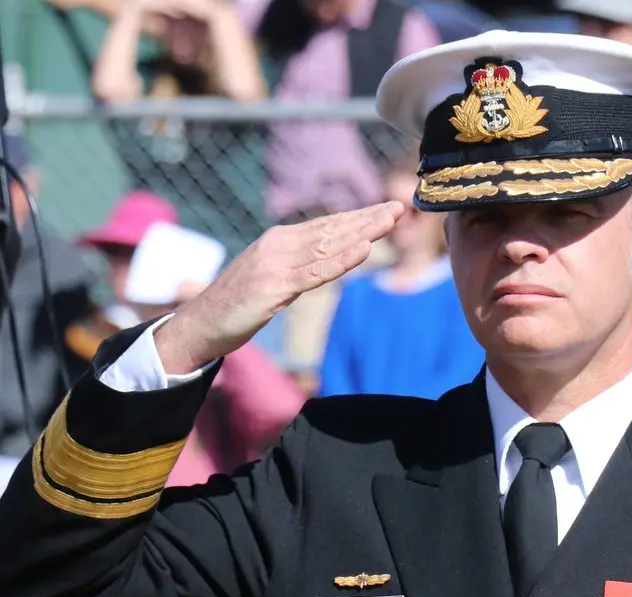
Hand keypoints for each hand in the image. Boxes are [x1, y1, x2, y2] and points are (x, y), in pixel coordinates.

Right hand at [156, 202, 403, 373]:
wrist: (200, 324)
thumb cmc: (237, 303)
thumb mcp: (273, 277)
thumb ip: (299, 265)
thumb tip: (328, 258)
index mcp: (279, 241)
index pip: (327, 224)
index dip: (359, 216)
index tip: (387, 208)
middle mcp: (279, 246)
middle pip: (332, 229)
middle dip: (367, 217)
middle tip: (399, 205)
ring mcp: (277, 265)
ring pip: (328, 245)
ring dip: (362, 232)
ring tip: (390, 220)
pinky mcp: (274, 287)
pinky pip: (315, 272)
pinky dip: (342, 260)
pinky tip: (364, 249)